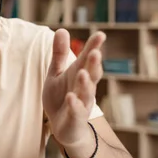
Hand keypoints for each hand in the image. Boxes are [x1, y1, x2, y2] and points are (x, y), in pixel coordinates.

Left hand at [42, 29, 104, 148]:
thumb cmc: (61, 96)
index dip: (94, 47)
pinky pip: (76, 112)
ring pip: (86, 92)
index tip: (100, 34)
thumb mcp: (57, 73)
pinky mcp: (76, 119)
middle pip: (92, 74)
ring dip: (85, 83)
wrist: (63, 127)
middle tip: (95, 52)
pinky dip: (74, 105)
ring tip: (83, 72)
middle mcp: (85, 87)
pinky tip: (70, 97)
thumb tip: (62, 29)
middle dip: (94, 64)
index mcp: (80, 73)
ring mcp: (82, 103)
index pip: (88, 58)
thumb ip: (60, 54)